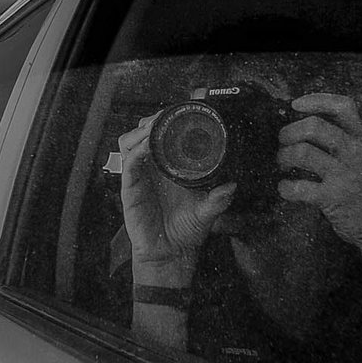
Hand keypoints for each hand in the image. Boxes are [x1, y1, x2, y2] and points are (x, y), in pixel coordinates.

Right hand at [120, 114, 234, 286]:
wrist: (171, 253)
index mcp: (170, 167)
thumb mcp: (208, 212)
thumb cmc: (186, 230)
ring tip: (153, 127)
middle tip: (164, 116)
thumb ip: (219, 199)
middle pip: (141, 132)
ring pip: (129, 142)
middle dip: (151, 120)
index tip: (180, 110)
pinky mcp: (130, 189)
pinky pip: (128, 165)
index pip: (162, 135)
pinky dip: (136, 152)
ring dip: (140, 132)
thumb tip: (233, 185)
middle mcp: (153, 168)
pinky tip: (146, 148)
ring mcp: (139, 176)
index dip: (167, 120)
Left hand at [278, 93, 361, 247]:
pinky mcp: (334, 197)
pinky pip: (298, 187)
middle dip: (288, 132)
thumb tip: (299, 126)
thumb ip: (340, 142)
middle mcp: (355, 152)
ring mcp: (345, 174)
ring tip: (282, 165)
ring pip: (302, 152)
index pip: (343, 106)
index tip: (295, 105)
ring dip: (283, 157)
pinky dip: (285, 187)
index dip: (316, 100)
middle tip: (283, 144)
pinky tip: (286, 189)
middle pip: (314, 126)